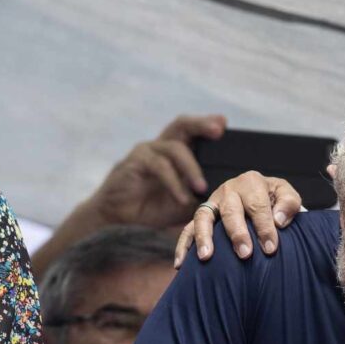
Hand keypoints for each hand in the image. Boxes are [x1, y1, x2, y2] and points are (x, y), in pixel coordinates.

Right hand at [88, 115, 225, 228]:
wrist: (119, 221)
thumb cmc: (153, 208)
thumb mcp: (184, 203)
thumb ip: (201, 195)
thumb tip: (225, 194)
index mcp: (175, 151)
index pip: (193, 131)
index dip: (207, 124)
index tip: (224, 123)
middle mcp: (162, 146)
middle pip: (182, 125)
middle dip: (202, 124)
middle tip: (218, 130)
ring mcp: (147, 151)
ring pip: (174, 147)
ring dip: (191, 168)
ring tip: (202, 188)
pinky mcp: (135, 161)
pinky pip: (159, 166)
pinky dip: (173, 182)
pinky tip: (181, 198)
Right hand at [174, 170, 302, 267]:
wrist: (262, 198)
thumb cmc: (276, 201)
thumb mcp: (287, 195)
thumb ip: (289, 204)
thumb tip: (278, 220)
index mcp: (251, 182)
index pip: (257, 206)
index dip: (264, 227)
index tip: (270, 248)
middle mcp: (229, 190)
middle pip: (230, 210)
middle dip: (237, 233)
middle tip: (245, 254)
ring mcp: (212, 203)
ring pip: (203, 217)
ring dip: (204, 237)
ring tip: (207, 257)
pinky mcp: (202, 216)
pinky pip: (188, 229)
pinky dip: (183, 245)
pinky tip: (180, 264)